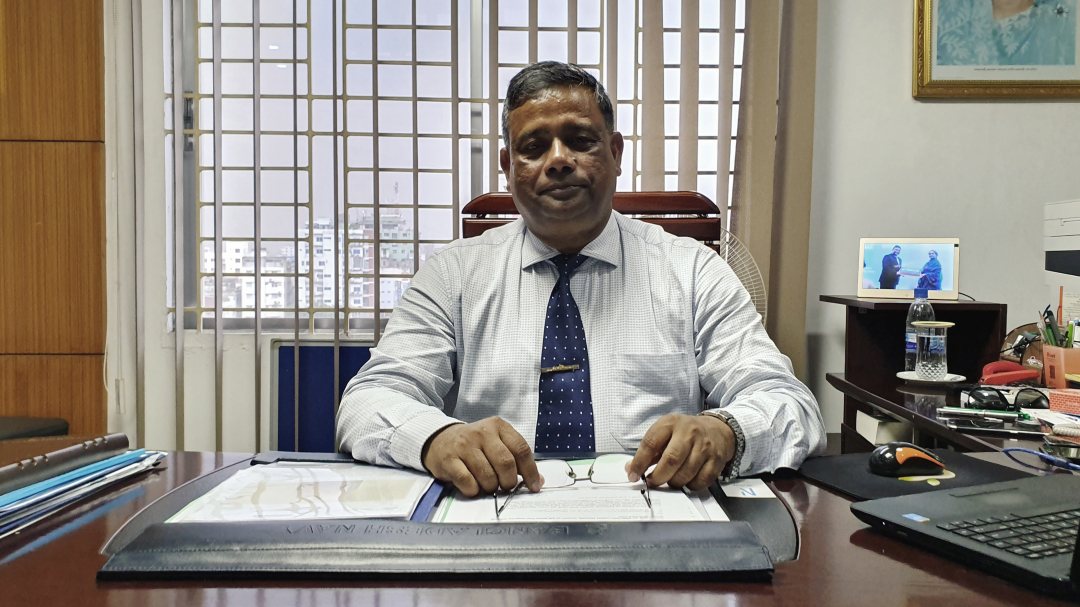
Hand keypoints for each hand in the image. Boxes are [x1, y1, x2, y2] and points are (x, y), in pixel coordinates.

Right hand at [421, 416, 541, 497]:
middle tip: (505, 487)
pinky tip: (473, 487)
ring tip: (488, 485)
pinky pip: (468, 482)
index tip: (534, 486)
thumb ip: (516, 459)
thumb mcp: (496, 443)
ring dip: (491, 487)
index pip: (521, 449)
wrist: (439, 439)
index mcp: (498, 426)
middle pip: (506, 463)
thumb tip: (538, 481)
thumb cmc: (474, 445)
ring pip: (487, 475)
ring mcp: (464, 445)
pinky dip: (474, 490)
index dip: (530, 471)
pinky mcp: (449, 459)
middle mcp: (482, 432)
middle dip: (509, 481)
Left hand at [626, 413, 735, 490]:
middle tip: (652, 482)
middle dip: (658, 477)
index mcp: (671, 423)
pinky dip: (690, 486)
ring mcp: (704, 447)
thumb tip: (631, 469)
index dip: (639, 463)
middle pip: (670, 460)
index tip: (633, 475)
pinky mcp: (716, 460)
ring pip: (686, 473)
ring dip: (674, 482)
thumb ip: (649, 450)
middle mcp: (689, 433)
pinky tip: (686, 480)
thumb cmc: (686, 432)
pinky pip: (701, 481)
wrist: (717, 429)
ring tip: (670, 480)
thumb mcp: (666, 432)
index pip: (651, 444)